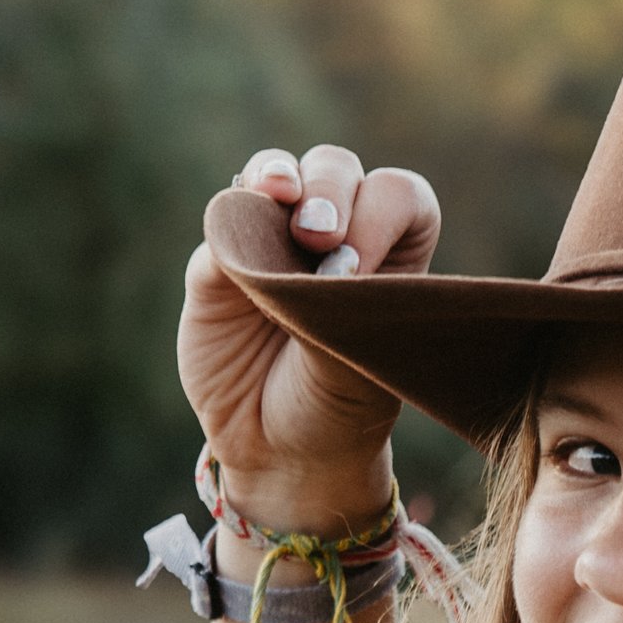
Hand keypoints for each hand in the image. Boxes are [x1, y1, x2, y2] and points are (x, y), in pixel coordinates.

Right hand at [179, 140, 440, 535]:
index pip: (400, 197)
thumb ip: (335, 300)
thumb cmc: (337, 409)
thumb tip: (289, 234)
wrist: (277, 451)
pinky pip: (228, 211)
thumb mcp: (359, 362)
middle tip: (322, 239)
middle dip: (332, 193)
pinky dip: (236, 204)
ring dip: (283, 175)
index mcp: (389, 255)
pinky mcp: (221, 258)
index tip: (359, 267)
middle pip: (339, 171)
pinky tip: (243, 217)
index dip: (383, 213)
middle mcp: (334, 235)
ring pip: (281, 173)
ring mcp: (274, 239)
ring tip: (282, 199)